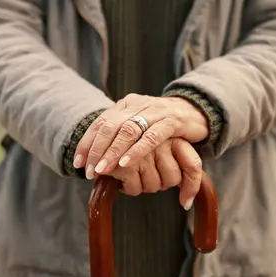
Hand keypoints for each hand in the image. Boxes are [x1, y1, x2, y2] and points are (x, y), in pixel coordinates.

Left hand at [73, 93, 207, 178]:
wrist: (197, 111)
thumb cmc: (163, 123)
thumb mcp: (139, 125)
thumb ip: (121, 134)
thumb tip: (96, 157)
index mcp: (127, 104)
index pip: (100, 122)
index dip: (87, 142)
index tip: (78, 163)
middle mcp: (138, 104)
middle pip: (110, 126)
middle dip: (96, 150)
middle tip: (89, 172)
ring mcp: (155, 111)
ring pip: (128, 130)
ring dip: (112, 152)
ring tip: (102, 171)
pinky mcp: (172, 121)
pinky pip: (151, 136)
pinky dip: (136, 151)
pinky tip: (125, 164)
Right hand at [103, 138, 201, 209]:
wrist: (102, 137)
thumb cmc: (136, 150)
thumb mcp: (161, 154)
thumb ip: (181, 173)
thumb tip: (187, 204)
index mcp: (173, 137)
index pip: (192, 165)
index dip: (191, 186)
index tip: (185, 202)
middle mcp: (160, 141)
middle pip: (172, 179)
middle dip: (158, 183)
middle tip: (145, 175)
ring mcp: (142, 151)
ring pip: (154, 186)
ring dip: (142, 186)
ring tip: (131, 174)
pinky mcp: (125, 163)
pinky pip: (136, 188)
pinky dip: (128, 188)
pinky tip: (121, 177)